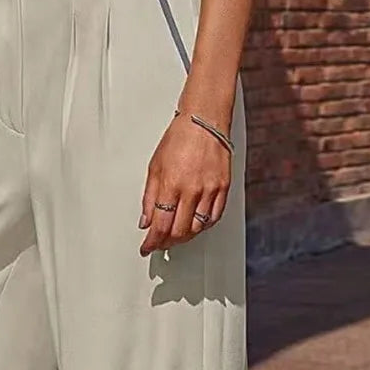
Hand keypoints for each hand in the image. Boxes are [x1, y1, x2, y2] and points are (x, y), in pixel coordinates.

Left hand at [139, 111, 231, 255]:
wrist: (204, 122)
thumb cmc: (179, 139)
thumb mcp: (154, 167)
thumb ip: (149, 197)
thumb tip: (145, 220)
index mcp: (171, 184)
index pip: (160, 225)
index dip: (152, 242)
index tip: (147, 247)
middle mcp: (192, 190)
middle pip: (179, 231)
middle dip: (167, 242)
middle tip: (160, 242)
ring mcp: (210, 190)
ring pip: (197, 228)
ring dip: (184, 236)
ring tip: (175, 235)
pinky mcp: (223, 188)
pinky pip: (214, 217)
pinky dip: (203, 226)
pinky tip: (195, 225)